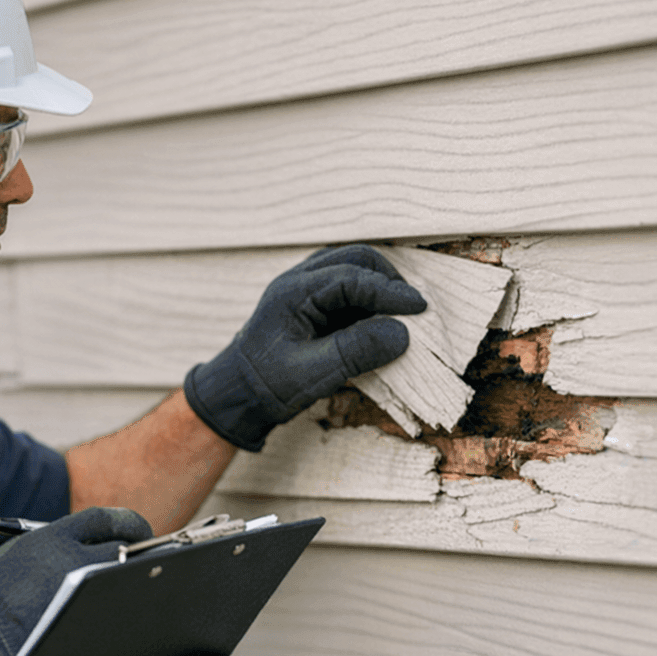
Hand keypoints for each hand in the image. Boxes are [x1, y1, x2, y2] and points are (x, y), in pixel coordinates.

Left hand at [184, 244, 425, 450]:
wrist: (237, 396)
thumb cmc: (267, 386)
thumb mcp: (313, 374)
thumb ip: (355, 351)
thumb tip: (402, 333)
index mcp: (292, 292)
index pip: (352, 277)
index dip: (389, 291)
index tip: (419, 309)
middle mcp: (298, 281)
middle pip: (354, 259)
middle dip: (387, 280)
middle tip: (413, 308)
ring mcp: (304, 289)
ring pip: (352, 269)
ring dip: (380, 287)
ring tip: (401, 315)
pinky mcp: (312, 304)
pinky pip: (347, 290)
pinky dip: (369, 301)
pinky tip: (382, 323)